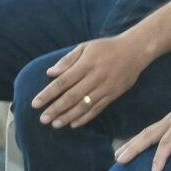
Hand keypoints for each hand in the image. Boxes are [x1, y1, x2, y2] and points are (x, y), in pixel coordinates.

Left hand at [32, 34, 148, 127]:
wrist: (136, 50)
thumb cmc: (107, 47)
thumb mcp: (86, 47)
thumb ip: (68, 60)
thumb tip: (50, 73)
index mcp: (86, 64)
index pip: (63, 82)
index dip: (48, 94)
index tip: (35, 104)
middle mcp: (95, 77)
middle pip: (72, 96)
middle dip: (56, 109)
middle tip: (43, 119)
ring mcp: (105, 88)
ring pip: (84, 105)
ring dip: (68, 116)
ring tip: (55, 124)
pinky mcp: (114, 95)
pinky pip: (98, 109)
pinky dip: (86, 117)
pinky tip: (74, 124)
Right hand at [117, 88, 170, 170]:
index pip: (168, 141)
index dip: (160, 156)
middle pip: (149, 134)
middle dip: (134, 148)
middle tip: (120, 161)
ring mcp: (169, 118)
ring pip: (146, 131)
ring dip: (132, 143)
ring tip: (118, 156)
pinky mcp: (169, 120)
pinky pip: (150, 130)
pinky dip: (138, 139)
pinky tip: (130, 147)